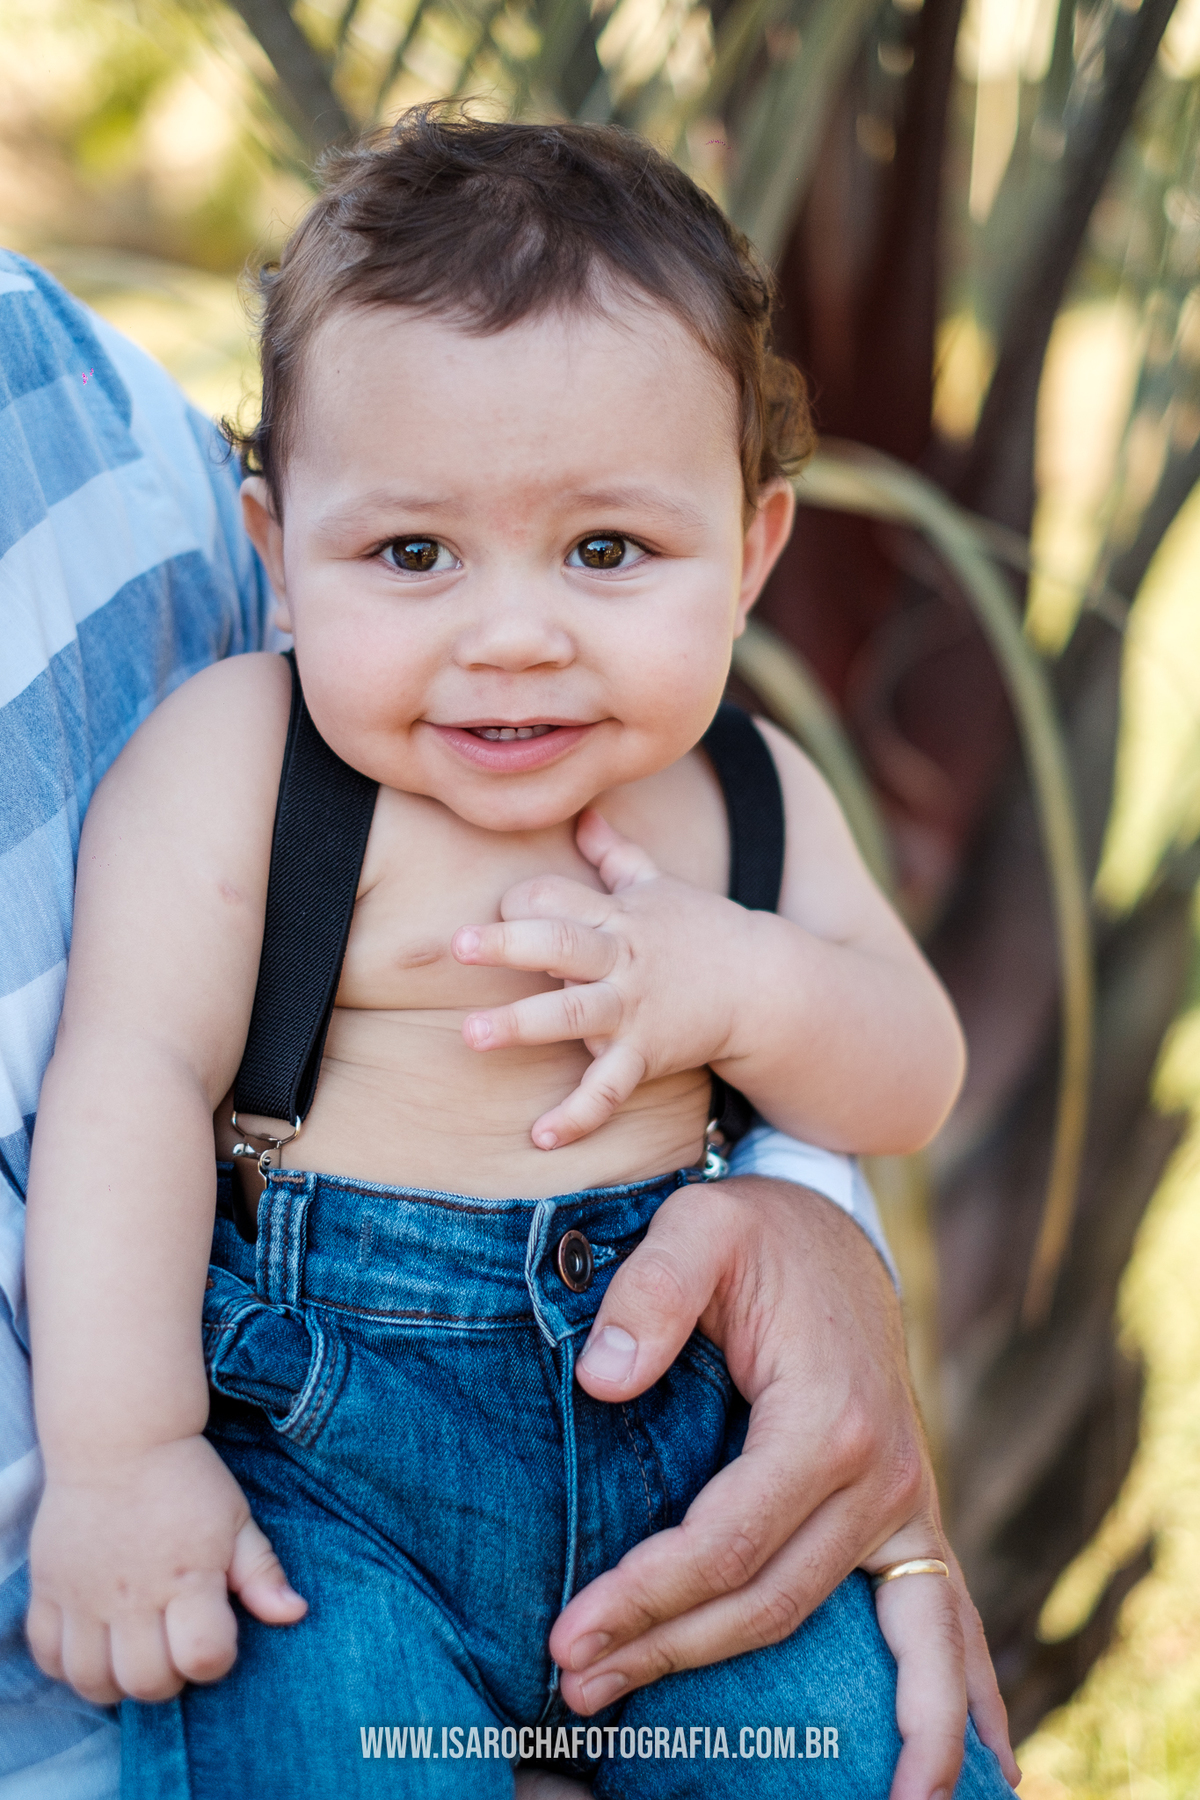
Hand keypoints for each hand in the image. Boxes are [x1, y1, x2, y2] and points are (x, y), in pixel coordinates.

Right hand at [27, 1436, 306, 1702]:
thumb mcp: (235, 1519)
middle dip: (168, 1678)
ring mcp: (84, 1594)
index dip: (215, 1660)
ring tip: (131, 1652)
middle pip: (147, 1681)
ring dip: (115, 1681)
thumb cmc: (186, 1480)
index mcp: (188, 1574)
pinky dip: (67, 1664)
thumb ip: (262, 1573)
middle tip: (172, 1646)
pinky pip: (46, 1656)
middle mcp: (132, 1592)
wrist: (118, 1438)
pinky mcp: (47, 1588)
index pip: (203, 1656)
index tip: (214, 1636)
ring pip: (91, 1680)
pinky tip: (92, 1643)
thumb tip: (295, 1613)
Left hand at [453, 809, 749, 1148]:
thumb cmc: (700, 930)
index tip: (502, 909)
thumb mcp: (658, 884)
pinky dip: (578, 1115)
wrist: (763, 985)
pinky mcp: (646, 1054)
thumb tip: (584, 812)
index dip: (523, 901)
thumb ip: (614, 852)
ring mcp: (632, 1008)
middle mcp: (619, 958)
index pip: (557, 897)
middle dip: (509, 944)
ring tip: (470, 1034)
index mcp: (615, 915)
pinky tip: (541, 1136)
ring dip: (520, 1025)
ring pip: (571, 1016)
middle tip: (459, 945)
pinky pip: (609, 1088)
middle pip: (559, 943)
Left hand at [547, 1176, 1019, 1799]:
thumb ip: (651, 1289)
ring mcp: (905, 1506)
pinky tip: (943, 1780)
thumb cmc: (759, 1234)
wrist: (836, 1234)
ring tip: (729, 1769)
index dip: (645, 1597)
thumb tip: (602, 1381)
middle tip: (575, 1686)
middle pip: (767, 1601)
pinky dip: (949, 1708)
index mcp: (827, 1417)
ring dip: (794, 1719)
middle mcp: (881, 1476)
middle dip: (668, 1652)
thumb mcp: (700, 1226)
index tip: (568, 1636)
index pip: (727, 1542)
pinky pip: (942, 1630)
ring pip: (836, 1631)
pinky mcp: (907, 1522)